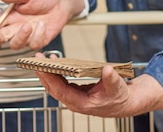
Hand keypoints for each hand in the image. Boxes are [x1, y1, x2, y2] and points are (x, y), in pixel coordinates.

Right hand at [0, 0, 84, 49]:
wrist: (60, 2)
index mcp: (9, 15)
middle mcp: (15, 27)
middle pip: (1, 36)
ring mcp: (26, 35)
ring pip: (16, 44)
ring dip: (20, 37)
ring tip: (28, 26)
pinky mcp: (37, 41)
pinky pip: (33, 44)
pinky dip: (38, 35)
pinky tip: (42, 24)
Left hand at [34, 55, 162, 117]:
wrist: (126, 103)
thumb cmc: (121, 97)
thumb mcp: (118, 88)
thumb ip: (112, 80)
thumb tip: (107, 70)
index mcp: (82, 104)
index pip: (60, 92)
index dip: (50, 80)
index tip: (41, 68)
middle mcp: (75, 102)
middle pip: (53, 88)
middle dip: (43, 74)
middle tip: (36, 59)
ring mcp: (74, 97)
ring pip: (55, 86)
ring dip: (47, 73)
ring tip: (41, 59)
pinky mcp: (75, 92)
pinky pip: (61, 83)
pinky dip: (55, 73)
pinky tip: (53, 63)